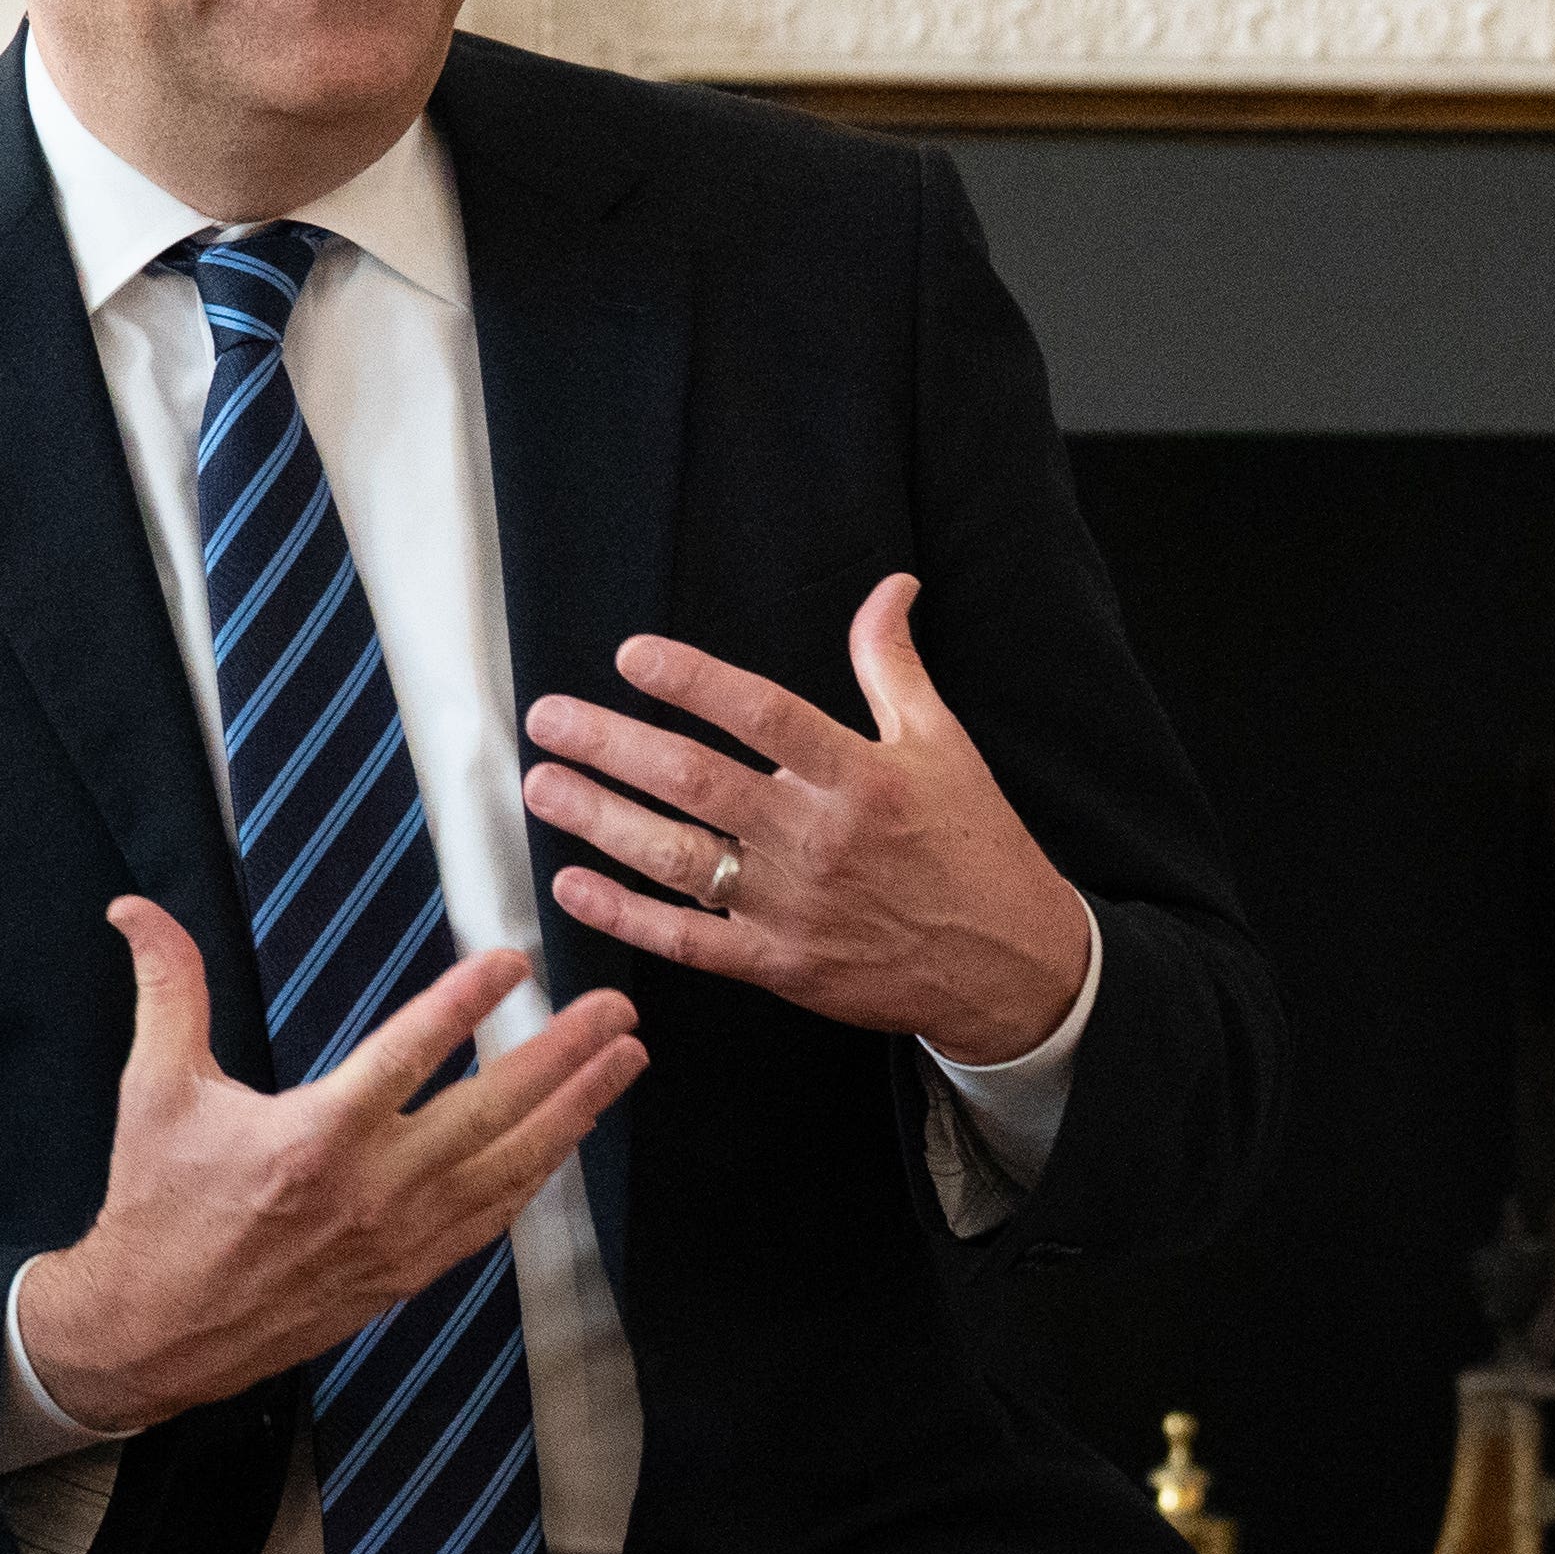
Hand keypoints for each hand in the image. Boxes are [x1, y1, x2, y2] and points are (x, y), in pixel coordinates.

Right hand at [14, 899, 643, 1437]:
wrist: (154, 1330)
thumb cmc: (157, 1206)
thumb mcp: (156, 1090)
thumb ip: (168, 991)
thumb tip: (135, 910)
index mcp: (315, 1135)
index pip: (410, 1051)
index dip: (467, 1001)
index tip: (514, 960)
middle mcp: (373, 1187)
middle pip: (492, 1110)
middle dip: (565, 1056)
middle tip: (619, 1012)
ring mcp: (401, 1236)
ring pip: (511, 1167)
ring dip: (576, 1110)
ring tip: (627, 1062)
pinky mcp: (409, 1272)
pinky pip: (493, 1218)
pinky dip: (539, 1176)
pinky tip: (572, 1139)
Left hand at [522, 577, 1092, 1066]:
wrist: (1009, 965)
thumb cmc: (974, 846)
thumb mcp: (944, 744)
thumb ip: (895, 665)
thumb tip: (890, 588)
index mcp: (861, 778)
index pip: (764, 715)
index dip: (693, 682)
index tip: (632, 656)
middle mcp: (819, 839)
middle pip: (697, 782)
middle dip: (613, 745)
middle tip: (550, 718)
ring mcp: (794, 907)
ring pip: (677, 858)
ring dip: (601, 819)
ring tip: (545, 784)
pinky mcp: (779, 964)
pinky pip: (687, 939)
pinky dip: (625, 914)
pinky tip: (574, 881)